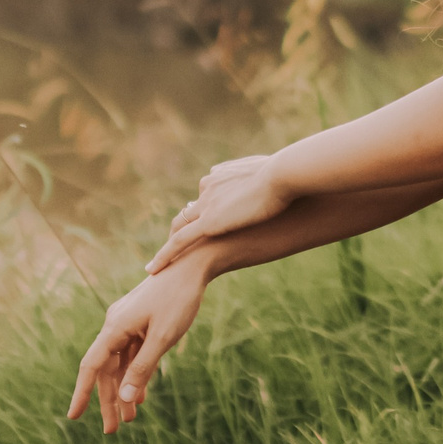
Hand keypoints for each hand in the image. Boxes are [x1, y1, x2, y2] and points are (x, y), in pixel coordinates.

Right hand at [66, 257, 209, 432]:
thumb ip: (142, 368)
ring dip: (124, 390)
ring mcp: (127, 323)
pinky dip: (135, 374)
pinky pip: (132, 354)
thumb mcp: (163, 338)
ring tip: (129, 420)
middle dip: (108, 401)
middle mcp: (115, 325)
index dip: (82, 393)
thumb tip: (123, 398)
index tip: (74, 417)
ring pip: (120, 364)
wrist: (191, 265)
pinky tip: (140, 396)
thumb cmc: (179, 299)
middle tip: (112, 431)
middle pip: (106, 370)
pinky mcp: (140, 322)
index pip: (91, 366)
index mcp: (115, 327)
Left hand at [145, 155, 288, 274]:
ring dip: (169, 245)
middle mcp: (209, 187)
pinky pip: (179, 241)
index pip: (208, 195)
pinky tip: (155, 269)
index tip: (206, 224)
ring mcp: (206, 204)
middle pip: (189, 211)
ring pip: (180, 227)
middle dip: (183, 228)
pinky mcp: (208, 222)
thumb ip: (265, 177)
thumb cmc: (288, 174)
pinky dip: (164, 255)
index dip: (205, 210)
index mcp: (222, 175)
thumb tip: (270, 178)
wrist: (283, 175)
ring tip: (159, 263)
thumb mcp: (275, 174)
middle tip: (175, 246)